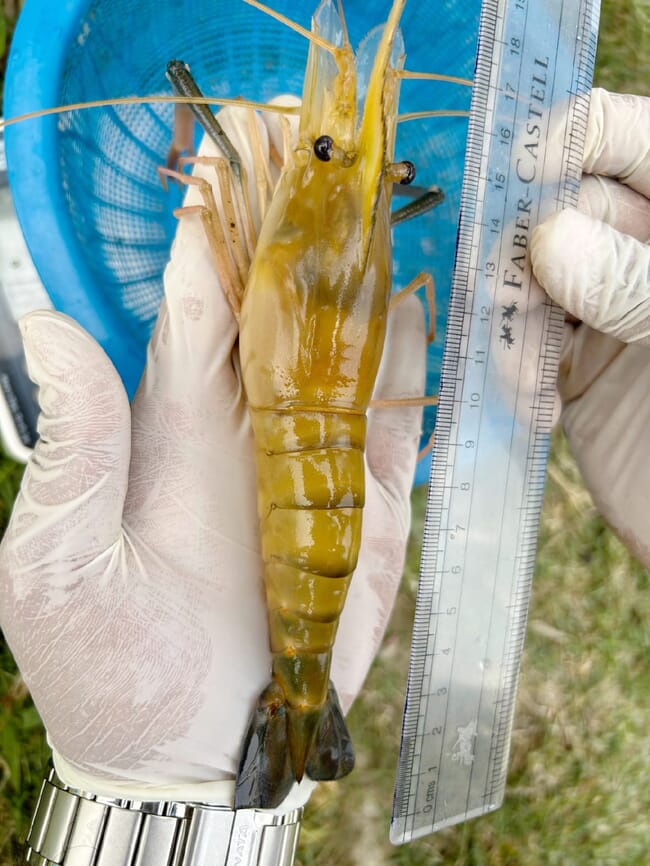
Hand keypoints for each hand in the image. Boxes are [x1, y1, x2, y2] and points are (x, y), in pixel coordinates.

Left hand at [0, 107, 426, 805]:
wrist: (194, 749)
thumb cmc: (109, 665)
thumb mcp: (56, 563)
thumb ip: (71, 451)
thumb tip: (51, 332)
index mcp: (168, 434)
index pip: (194, 315)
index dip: (209, 241)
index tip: (223, 168)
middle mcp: (241, 434)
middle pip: (271, 317)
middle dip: (288, 236)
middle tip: (307, 152)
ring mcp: (306, 468)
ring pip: (336, 358)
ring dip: (352, 288)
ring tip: (370, 210)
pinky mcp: (360, 513)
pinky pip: (385, 430)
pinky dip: (403, 372)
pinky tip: (413, 311)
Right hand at [530, 89, 649, 564]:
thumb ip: (638, 281)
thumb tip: (547, 235)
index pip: (635, 140)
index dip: (578, 138)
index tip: (519, 169)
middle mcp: (645, 257)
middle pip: (563, 208)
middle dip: (529, 248)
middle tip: (509, 293)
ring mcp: (609, 314)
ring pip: (529, 278)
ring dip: (512, 319)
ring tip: (524, 372)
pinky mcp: (576, 372)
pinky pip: (522, 345)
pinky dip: (512, 369)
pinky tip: (533, 404)